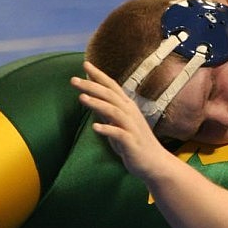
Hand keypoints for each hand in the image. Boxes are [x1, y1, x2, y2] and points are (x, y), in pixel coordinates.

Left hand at [70, 61, 170, 178]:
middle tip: (73, 79)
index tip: (85, 64)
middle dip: (92, 86)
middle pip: (110, 95)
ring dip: (98, 104)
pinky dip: (107, 129)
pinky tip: (95, 128)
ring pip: (114, 111)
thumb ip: (106, 110)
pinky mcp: (132, 142)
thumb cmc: (133, 142)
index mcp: (127, 107)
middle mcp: (130, 113)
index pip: (112, 86)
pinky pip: (119, 134)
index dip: (99, 75)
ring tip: (81, 98)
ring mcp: (132, 127)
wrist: (154, 163)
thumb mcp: (118, 123)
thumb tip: (91, 97)